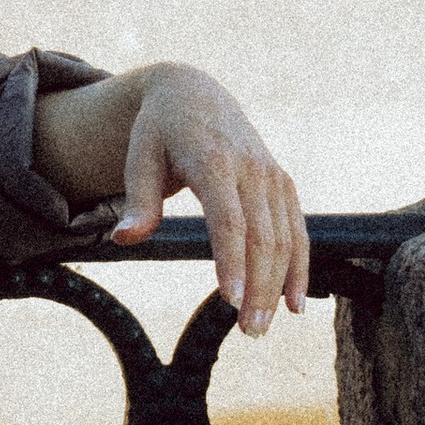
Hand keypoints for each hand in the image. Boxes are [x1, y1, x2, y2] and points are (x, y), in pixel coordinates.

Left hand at [111, 67, 309, 337]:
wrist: (194, 93)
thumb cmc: (159, 131)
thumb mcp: (139, 157)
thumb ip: (138, 201)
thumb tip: (124, 240)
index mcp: (214, 160)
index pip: (229, 219)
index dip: (232, 260)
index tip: (230, 300)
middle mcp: (251, 168)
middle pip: (262, 236)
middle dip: (259, 287)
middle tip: (249, 331)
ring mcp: (272, 175)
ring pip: (285, 238)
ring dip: (278, 285)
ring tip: (260, 327)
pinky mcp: (283, 184)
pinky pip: (298, 230)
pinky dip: (300, 267)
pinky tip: (294, 303)